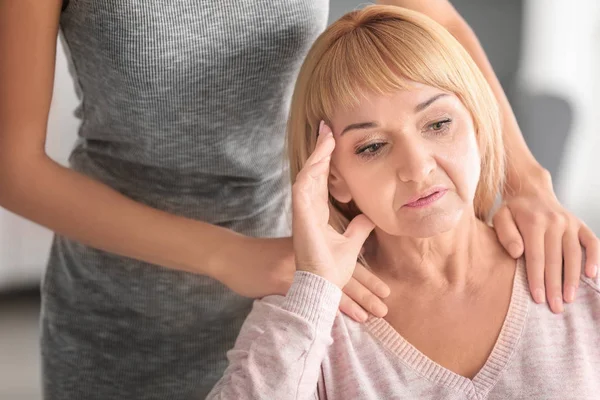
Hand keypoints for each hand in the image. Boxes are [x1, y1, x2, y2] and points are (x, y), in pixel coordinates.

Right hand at [215, 235, 389, 320]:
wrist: (234, 256)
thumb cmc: (260, 256)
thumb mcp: (287, 251)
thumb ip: (308, 258)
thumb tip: (325, 271)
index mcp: (314, 250)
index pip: (344, 264)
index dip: (365, 278)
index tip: (384, 290)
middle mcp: (310, 258)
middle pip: (344, 276)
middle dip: (366, 292)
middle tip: (385, 306)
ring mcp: (297, 270)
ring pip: (331, 288)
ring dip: (353, 303)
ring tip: (372, 316)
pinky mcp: (284, 281)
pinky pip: (309, 296)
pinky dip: (327, 308)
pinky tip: (340, 318)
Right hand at [292, 121, 375, 288]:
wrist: (323, 286)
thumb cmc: (332, 269)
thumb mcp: (351, 243)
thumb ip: (358, 229)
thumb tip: (370, 218)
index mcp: (318, 213)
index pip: (322, 179)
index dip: (326, 160)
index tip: (333, 140)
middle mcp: (309, 208)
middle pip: (313, 172)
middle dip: (320, 149)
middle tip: (326, 127)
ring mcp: (303, 211)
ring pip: (308, 174)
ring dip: (316, 155)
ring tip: (326, 135)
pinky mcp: (300, 215)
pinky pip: (303, 187)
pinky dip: (311, 171)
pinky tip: (319, 157)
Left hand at [493, 171, 598, 312]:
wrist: (531, 191)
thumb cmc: (513, 211)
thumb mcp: (501, 217)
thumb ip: (505, 234)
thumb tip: (516, 253)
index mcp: (533, 222)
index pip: (536, 256)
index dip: (537, 279)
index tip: (538, 299)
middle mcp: (554, 222)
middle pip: (555, 260)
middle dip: (555, 286)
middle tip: (555, 308)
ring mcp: (570, 223)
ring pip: (574, 255)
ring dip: (573, 279)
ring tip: (569, 299)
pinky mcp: (580, 225)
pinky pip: (592, 243)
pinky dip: (595, 258)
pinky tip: (592, 276)